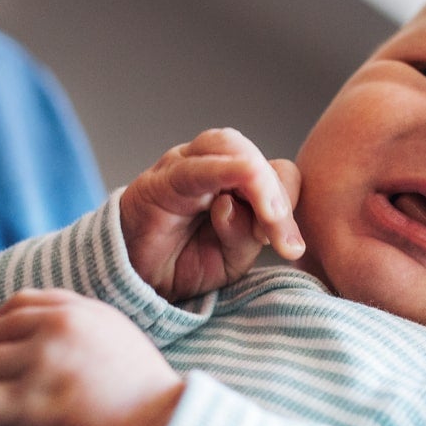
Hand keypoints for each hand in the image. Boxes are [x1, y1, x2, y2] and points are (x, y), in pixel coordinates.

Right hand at [120, 128, 304, 301]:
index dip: (288, 203)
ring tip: (266, 220)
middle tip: (281, 242)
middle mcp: (214, 166)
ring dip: (257, 183)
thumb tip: (250, 211)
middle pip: (257, 157)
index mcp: (238, 183)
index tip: (288, 247)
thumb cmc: (185, 262)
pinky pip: (196, 166)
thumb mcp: (231, 260)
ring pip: (231, 147)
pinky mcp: (161, 179)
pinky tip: (235, 194)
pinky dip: (224, 170)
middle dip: (278, 197)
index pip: (278, 173)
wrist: (137, 279)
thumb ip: (249, 236)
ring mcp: (186, 166)